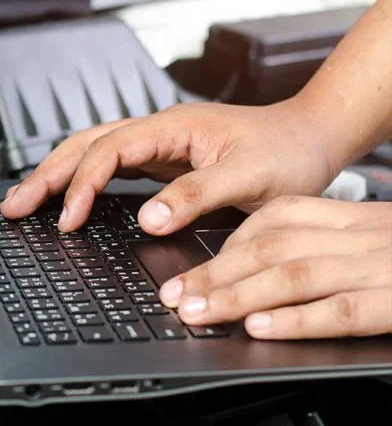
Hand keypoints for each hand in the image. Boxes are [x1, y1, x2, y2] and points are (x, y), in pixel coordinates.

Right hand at [0, 100, 338, 234]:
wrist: (310, 137)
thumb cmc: (286, 152)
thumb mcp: (248, 178)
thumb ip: (195, 196)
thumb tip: (146, 218)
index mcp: (170, 127)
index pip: (107, 152)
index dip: (82, 186)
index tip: (69, 221)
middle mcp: (156, 130)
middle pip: (84, 145)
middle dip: (45, 175)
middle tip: (13, 205)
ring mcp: (156, 143)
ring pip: (89, 151)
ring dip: (55, 174)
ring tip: (24, 199)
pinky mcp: (160, 159)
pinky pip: (107, 165)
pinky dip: (80, 180)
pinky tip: (68, 196)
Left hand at [159, 196, 391, 339]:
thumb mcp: (380, 235)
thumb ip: (329, 244)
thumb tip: (264, 268)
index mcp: (353, 217)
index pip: (278, 218)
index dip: (229, 244)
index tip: (193, 267)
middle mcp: (361, 236)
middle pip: (272, 246)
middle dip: (215, 271)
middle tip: (174, 294)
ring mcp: (379, 267)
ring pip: (294, 275)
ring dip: (238, 295)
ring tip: (198, 311)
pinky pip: (341, 311)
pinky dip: (295, 320)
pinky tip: (258, 328)